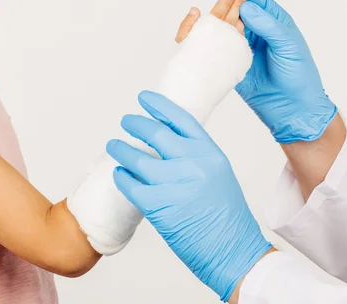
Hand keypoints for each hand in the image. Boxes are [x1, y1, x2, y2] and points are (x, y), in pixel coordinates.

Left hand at [107, 91, 272, 301]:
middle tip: (126, 120)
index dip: (159, 105)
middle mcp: (192, 163)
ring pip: (137, 158)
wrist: (232, 248)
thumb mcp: (218, 174)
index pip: (180, 118)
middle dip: (136, 123)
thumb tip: (168, 144)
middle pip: (155, 133)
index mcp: (210, 152)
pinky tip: (119, 174)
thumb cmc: (227, 215)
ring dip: (121, 149)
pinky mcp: (158, 206)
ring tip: (114, 145)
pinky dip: (122, 177)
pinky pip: (131, 185)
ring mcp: (174, 184)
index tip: (144, 98)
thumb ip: (196, 157)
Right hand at [177, 0, 336, 143]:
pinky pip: (217, 49)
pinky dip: (209, 43)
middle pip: (234, 9)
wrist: (292, 109)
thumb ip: (267, 25)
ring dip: (214, 25)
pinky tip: (203, 43)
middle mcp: (257, 30)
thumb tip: (245, 7)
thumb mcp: (288, 45)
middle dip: (224, 8)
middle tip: (221, 16)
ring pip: (223, 27)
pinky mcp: (232, 63)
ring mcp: (243, 46)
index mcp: (273, 20)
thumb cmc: (298, 75)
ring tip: (211, 28)